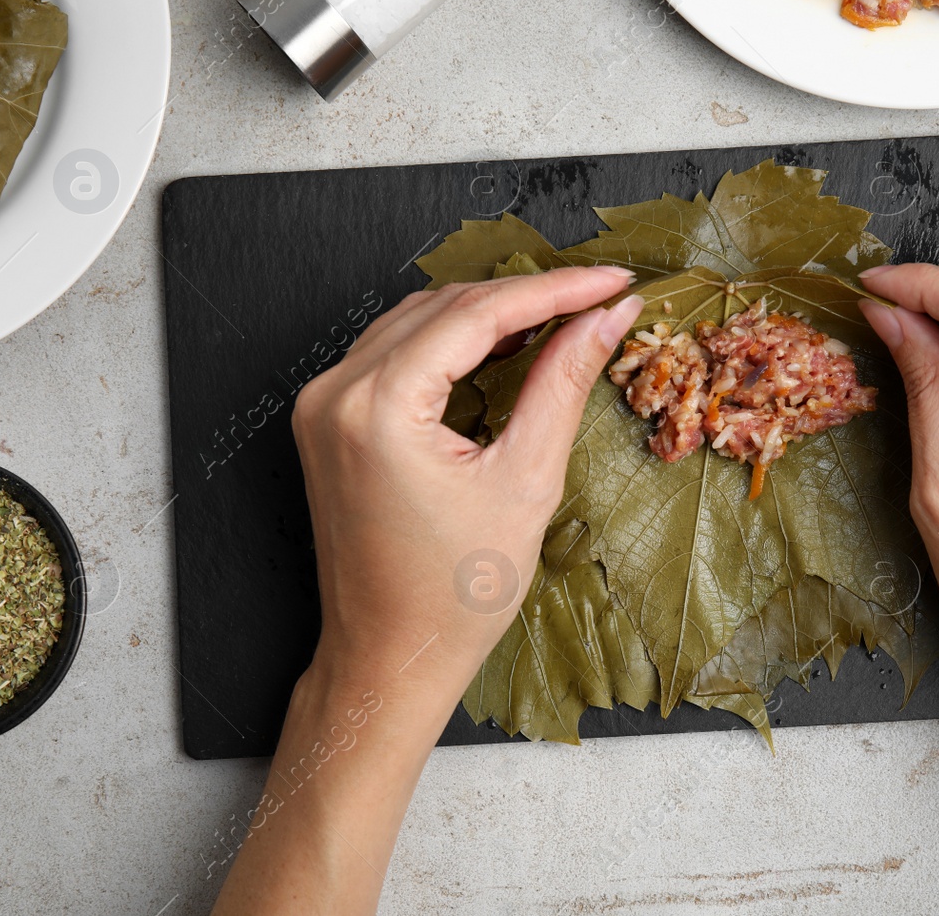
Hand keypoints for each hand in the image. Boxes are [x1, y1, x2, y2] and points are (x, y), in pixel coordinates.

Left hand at [290, 267, 641, 690]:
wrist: (390, 657)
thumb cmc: (452, 596)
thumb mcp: (525, 481)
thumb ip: (562, 384)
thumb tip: (605, 320)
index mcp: (378, 406)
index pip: (479, 314)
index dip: (557, 290)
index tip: (613, 280)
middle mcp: (336, 392)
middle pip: (446, 307)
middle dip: (528, 296)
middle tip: (600, 296)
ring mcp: (325, 404)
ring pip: (419, 320)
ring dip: (490, 312)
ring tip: (563, 314)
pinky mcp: (330, 419)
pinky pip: (396, 351)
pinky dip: (452, 339)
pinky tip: (503, 342)